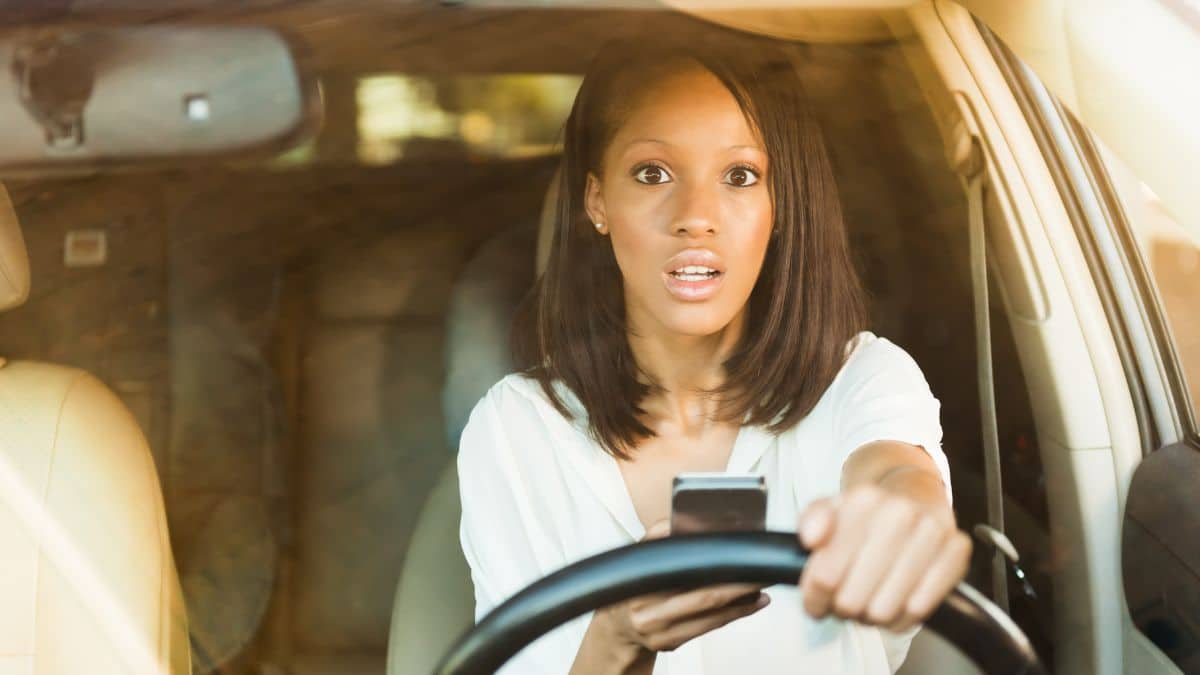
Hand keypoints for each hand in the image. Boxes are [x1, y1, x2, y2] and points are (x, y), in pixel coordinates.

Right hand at [596, 520, 770, 653]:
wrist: (615, 627)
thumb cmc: (634, 584)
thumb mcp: (637, 555)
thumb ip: (657, 536)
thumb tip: (687, 518)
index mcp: (637, 579)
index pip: (680, 565)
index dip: (713, 558)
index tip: (737, 547)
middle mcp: (645, 609)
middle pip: (704, 595)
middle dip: (739, 583)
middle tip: (762, 569)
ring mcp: (657, 631)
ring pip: (711, 614)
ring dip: (743, 601)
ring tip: (762, 586)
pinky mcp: (670, 644)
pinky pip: (710, 627)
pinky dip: (735, 614)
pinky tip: (753, 602)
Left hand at [797, 484, 970, 631]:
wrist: (913, 494)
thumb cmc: (867, 513)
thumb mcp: (829, 509)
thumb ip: (812, 520)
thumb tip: (810, 537)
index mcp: (862, 501)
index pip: (826, 575)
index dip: (815, 598)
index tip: (815, 603)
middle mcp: (899, 513)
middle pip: (853, 599)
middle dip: (842, 609)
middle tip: (845, 602)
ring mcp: (932, 531)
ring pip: (884, 610)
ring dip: (870, 617)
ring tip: (868, 603)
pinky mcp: (957, 550)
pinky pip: (920, 609)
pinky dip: (902, 618)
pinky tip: (895, 606)